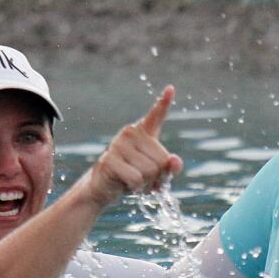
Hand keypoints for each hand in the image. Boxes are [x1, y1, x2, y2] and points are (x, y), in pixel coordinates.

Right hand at [85, 85, 183, 206]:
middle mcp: (130, 133)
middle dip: (157, 176)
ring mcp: (118, 144)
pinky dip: (135, 188)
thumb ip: (169, 168)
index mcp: (143, 132)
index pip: (156, 115)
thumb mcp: (157, 174)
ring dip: (145, 184)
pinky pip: (136, 179)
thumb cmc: (133, 178)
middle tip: (141, 177)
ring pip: (150, 171)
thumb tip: (175, 161)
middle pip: (162, 160)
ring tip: (132, 180)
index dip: (164, 103)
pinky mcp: (109, 159)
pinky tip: (124, 184)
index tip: (171, 88)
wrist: (104, 189)